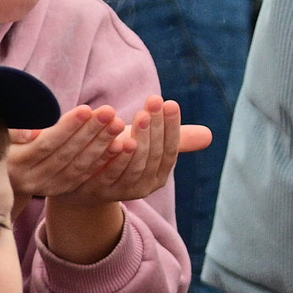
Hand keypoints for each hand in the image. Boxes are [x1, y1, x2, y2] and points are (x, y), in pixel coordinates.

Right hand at [9, 108, 127, 201]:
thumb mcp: (0, 135)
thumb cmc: (3, 143)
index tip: (87, 109)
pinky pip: (86, 175)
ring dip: (101, 145)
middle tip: (110, 113)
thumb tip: (34, 133)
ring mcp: (47, 188)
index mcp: (16, 164)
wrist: (3, 173)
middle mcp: (31, 180)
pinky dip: (104, 160)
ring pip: (79, 166)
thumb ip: (14, 132)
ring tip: (118, 124)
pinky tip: (120, 145)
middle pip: (66, 155)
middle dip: (90, 132)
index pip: (46, 144)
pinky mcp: (61, 190)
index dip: (68, 127)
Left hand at [55, 102, 211, 206]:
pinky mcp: (98, 191)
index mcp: (158, 176)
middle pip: (154, 154)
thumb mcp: (148, 145)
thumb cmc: (121, 156)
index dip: (171, 126)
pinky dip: (115, 153)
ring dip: (140, 137)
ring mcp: (121, 191)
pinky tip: (117, 135)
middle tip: (155, 101)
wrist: (82, 183)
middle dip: (155, 126)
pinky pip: (109, 170)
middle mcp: (143, 187)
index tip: (170, 103)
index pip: (170, 150)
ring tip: (140, 114)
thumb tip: (209, 135)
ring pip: (135, 162)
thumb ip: (174, 140)